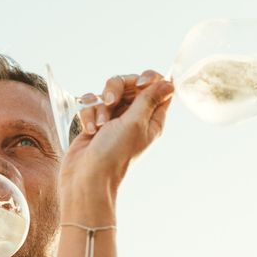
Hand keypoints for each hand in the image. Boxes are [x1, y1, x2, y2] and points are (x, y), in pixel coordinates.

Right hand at [61, 70, 173, 191]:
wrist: (87, 177)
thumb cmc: (114, 153)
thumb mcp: (135, 122)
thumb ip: (149, 99)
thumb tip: (169, 83)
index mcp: (151, 118)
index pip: (157, 87)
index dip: (148, 79)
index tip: (139, 83)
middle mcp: (134, 117)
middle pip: (129, 84)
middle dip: (117, 89)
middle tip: (111, 102)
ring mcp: (114, 120)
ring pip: (107, 93)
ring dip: (100, 106)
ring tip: (100, 125)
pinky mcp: (96, 123)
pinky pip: (92, 105)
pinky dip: (89, 115)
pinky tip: (90, 130)